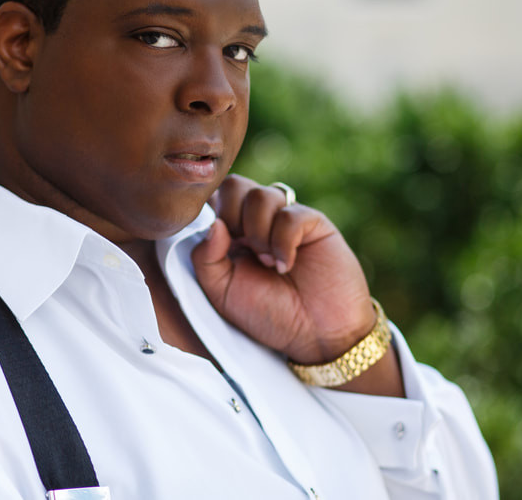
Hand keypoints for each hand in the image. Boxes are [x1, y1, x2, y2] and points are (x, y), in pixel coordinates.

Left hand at [201, 175, 375, 365]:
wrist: (316, 335)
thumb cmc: (268, 314)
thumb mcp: (222, 293)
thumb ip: (205, 258)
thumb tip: (212, 223)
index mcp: (231, 233)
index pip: (214, 197)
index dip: (211, 213)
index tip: (221, 247)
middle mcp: (257, 221)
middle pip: (234, 185)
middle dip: (233, 217)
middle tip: (244, 250)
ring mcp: (286, 219)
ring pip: (261, 196)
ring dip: (258, 233)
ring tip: (268, 264)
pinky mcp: (313, 223)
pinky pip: (290, 214)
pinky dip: (283, 242)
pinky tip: (286, 266)